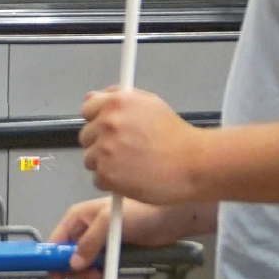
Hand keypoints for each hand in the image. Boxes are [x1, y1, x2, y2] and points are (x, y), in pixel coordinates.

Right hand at [50, 194, 192, 275]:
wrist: (171, 217)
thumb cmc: (140, 211)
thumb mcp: (109, 222)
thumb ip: (89, 242)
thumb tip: (73, 265)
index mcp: (78, 218)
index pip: (56, 241)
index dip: (54, 260)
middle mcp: (85, 231)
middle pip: (69, 259)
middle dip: (78, 272)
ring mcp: (99, 244)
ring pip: (84, 268)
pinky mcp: (112, 255)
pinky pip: (99, 272)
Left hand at [78, 87, 209, 204]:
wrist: (193, 164)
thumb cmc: (176, 136)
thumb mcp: (150, 104)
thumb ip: (118, 97)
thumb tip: (91, 97)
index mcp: (118, 102)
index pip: (87, 109)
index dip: (98, 120)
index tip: (111, 129)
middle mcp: (108, 123)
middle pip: (85, 136)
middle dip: (101, 143)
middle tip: (127, 149)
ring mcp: (105, 150)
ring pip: (89, 159)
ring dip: (105, 163)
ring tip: (132, 164)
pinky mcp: (106, 174)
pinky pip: (97, 178)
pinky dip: (111, 181)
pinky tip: (132, 177)